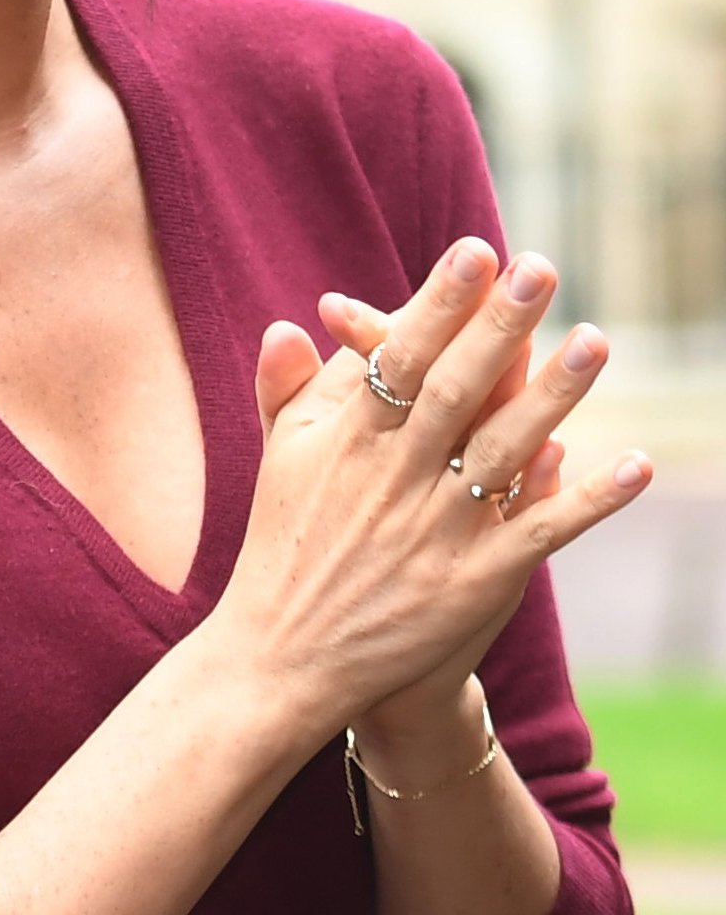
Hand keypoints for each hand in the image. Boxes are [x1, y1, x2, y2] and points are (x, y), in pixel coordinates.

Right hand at [206, 238, 647, 749]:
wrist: (283, 660)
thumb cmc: (284, 548)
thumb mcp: (279, 462)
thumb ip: (288, 390)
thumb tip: (289, 321)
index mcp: (346, 442)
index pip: (398, 357)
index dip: (439, 304)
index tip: (476, 253)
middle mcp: (391, 480)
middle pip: (456, 389)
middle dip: (500, 326)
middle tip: (542, 269)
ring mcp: (434, 532)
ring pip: (504, 450)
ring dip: (555, 396)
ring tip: (596, 340)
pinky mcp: (471, 584)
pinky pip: (541, 531)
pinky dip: (590, 498)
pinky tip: (635, 463)